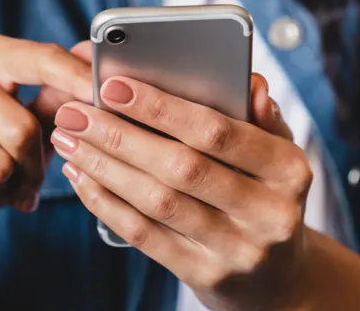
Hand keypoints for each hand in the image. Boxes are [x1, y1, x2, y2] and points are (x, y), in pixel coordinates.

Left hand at [50, 73, 312, 310]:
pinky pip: (146, 236)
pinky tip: (82, 177)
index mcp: (290, 170)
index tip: (113, 85)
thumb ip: (260, 116)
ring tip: (69, 140)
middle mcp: (269, 213)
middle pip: (182, 168)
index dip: (162, 108)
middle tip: (75, 113)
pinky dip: (107, 203)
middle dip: (120, 136)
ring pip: (158, 203)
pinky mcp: (206, 276)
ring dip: (105, 167)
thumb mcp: (277, 154)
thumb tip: (250, 82)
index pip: (220, 132)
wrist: (277, 278)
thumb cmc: (266, 194)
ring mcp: (237, 250)